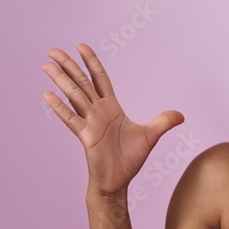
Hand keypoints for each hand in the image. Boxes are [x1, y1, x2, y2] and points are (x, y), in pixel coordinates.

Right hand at [41, 43, 183, 195]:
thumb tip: (181, 115)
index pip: (99, 80)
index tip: (81, 46)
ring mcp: (90, 123)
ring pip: (74, 97)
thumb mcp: (150, 136)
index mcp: (111, 108)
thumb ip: (163, 122)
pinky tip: (47, 95)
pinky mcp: (85, 136)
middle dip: (69, 66)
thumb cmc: (129, 159)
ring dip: (61, 81)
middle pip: (82, 83)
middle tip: (53, 51)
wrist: (118, 181)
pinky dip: (59, 108)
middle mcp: (98, 112)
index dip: (91, 63)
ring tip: (46, 65)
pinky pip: (71, 119)